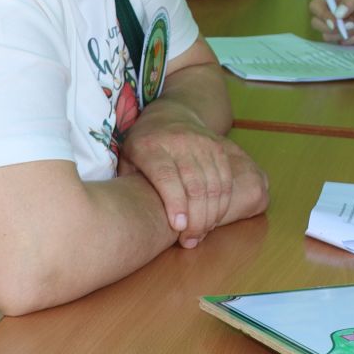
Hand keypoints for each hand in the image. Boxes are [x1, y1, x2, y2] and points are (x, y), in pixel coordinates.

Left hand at [119, 104, 261, 246]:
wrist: (172, 113)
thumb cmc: (144, 143)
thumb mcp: (127, 156)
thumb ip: (129, 182)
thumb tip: (128, 215)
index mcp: (150, 146)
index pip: (167, 176)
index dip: (175, 202)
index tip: (178, 227)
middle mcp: (179, 142)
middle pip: (194, 184)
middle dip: (196, 217)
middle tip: (189, 240)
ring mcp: (202, 143)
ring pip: (214, 184)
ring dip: (210, 214)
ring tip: (200, 234)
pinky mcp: (219, 147)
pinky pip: (226, 179)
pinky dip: (223, 203)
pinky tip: (214, 218)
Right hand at [308, 0, 353, 43]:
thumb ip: (353, 0)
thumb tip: (338, 13)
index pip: (316, 5)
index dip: (321, 14)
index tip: (335, 22)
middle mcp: (334, 12)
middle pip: (317, 23)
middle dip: (334, 27)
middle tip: (353, 24)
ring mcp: (339, 26)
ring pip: (328, 36)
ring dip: (346, 34)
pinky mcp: (346, 38)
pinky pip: (341, 43)